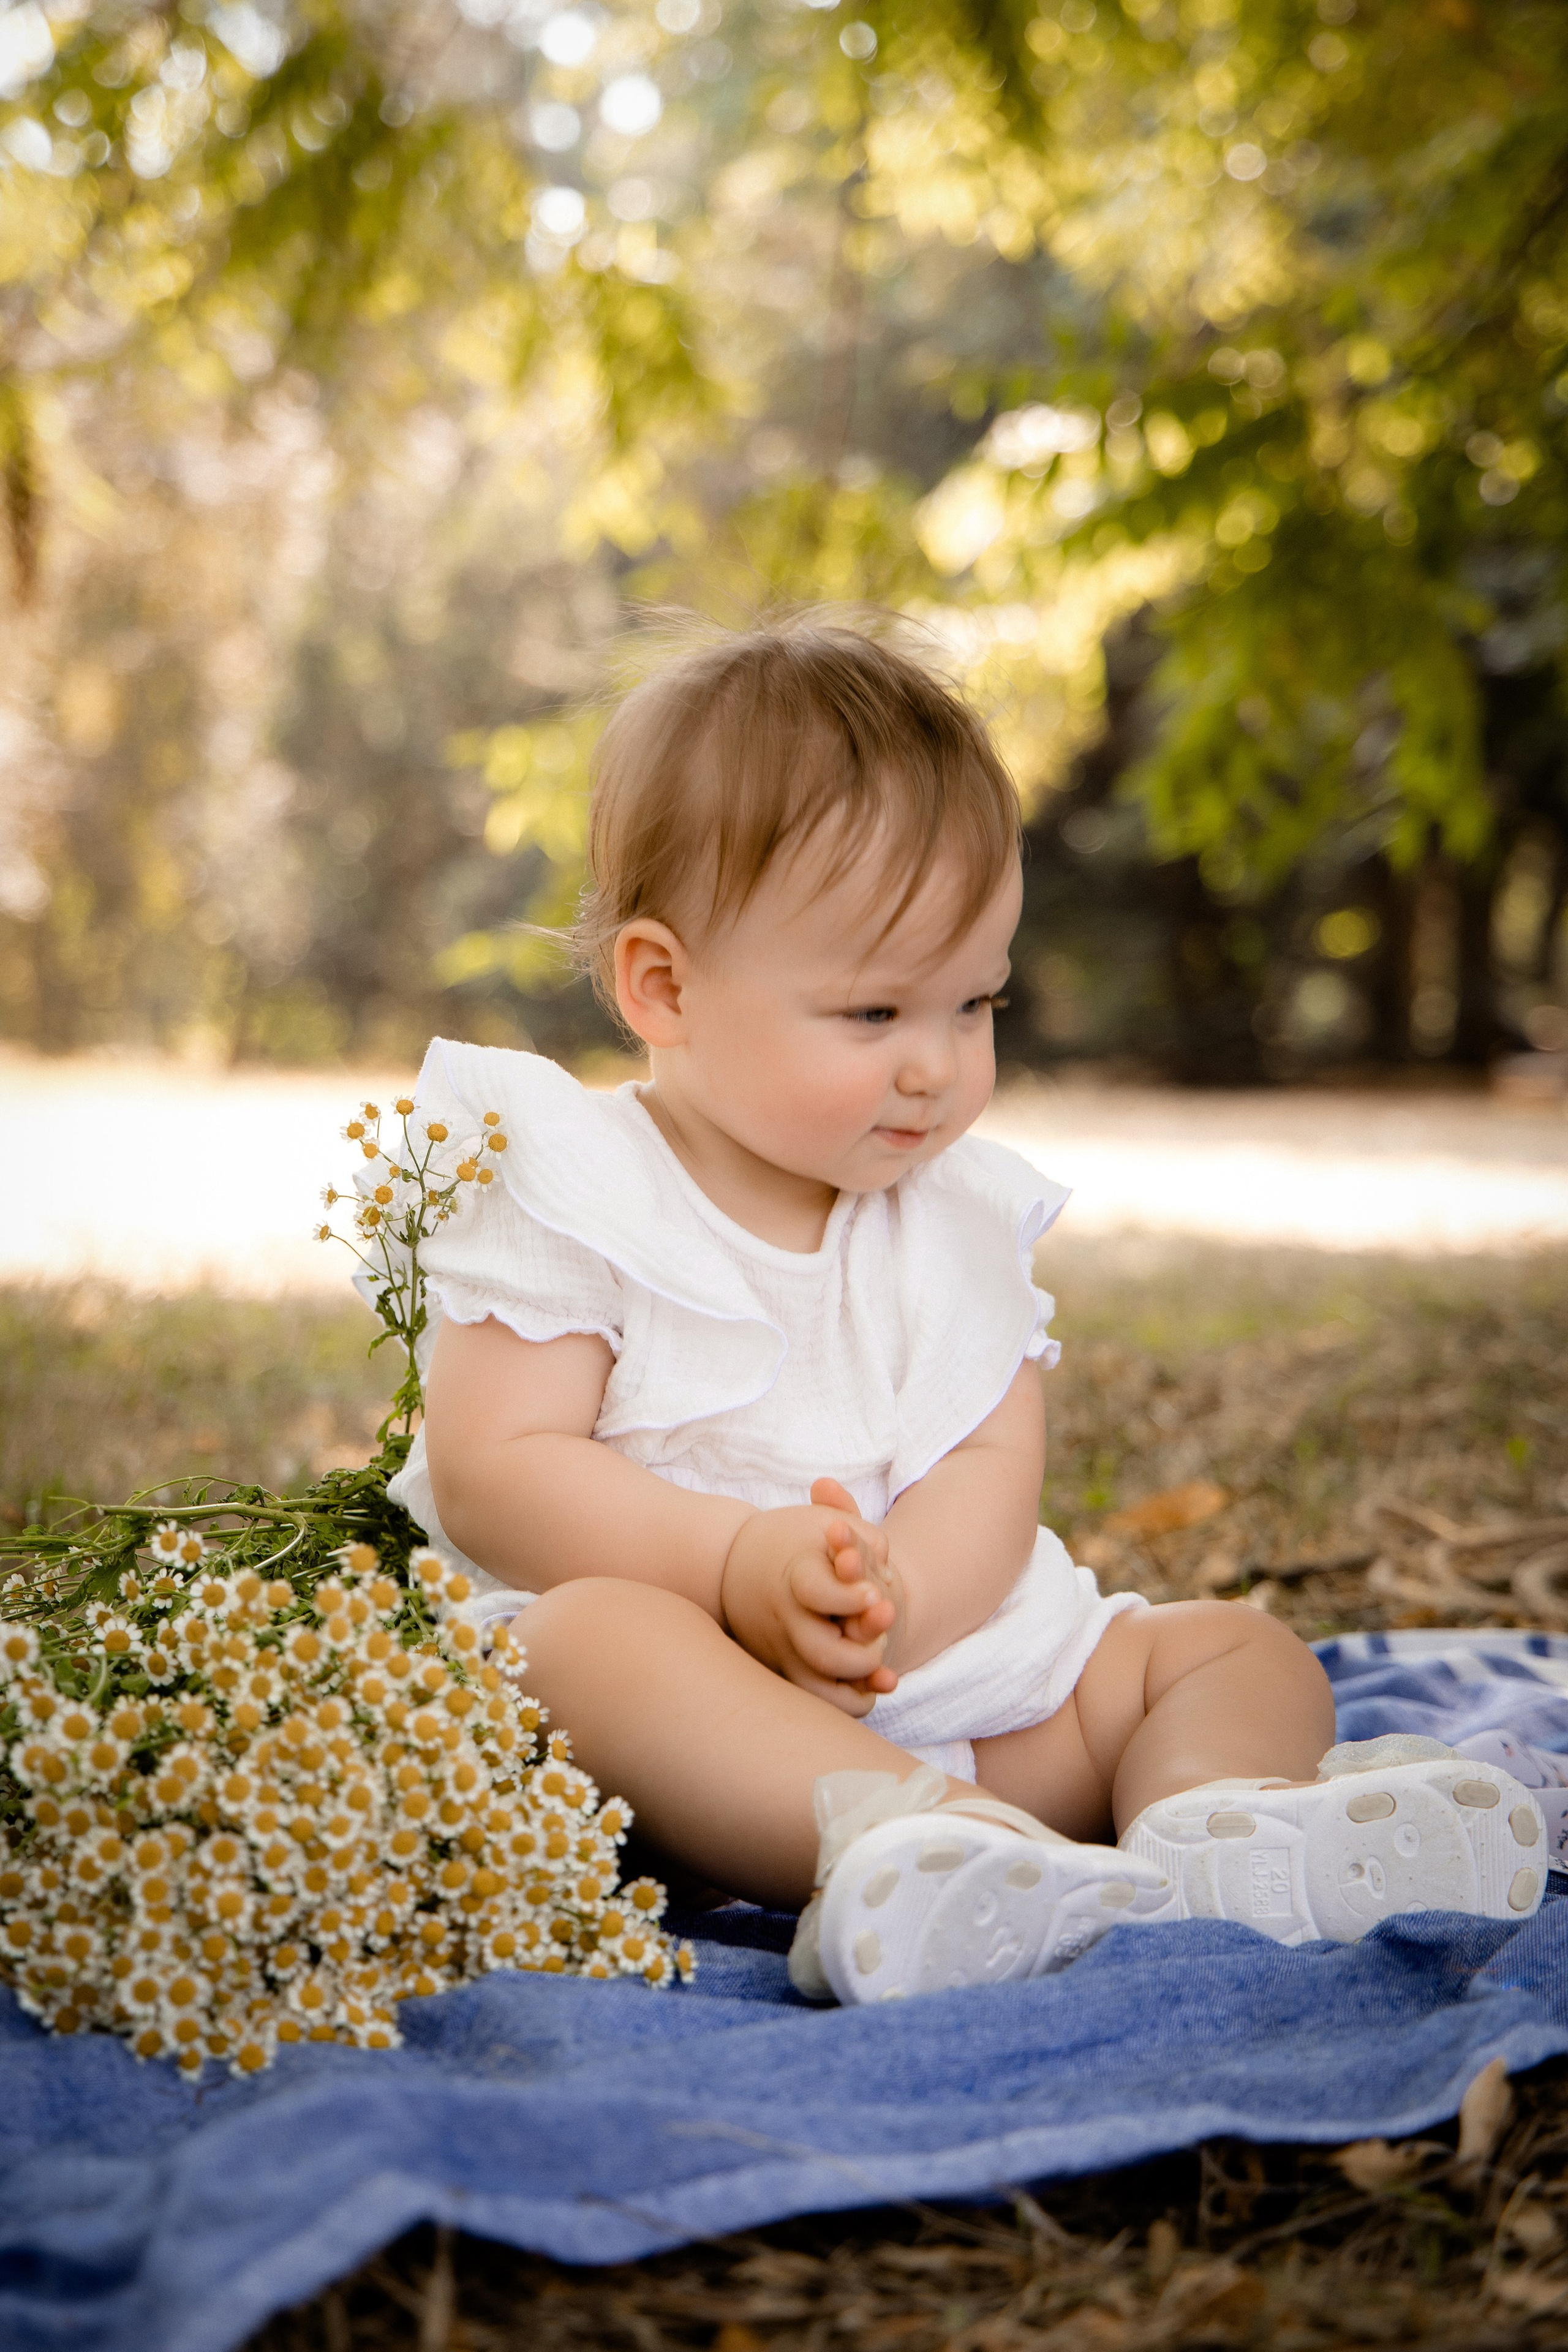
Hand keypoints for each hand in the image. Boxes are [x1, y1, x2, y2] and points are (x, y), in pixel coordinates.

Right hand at [720, 1493, 898, 1716]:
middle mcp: (784, 1622)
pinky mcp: (784, 1673)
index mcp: (793, 1577)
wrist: (734, 1565)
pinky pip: (820, 1702)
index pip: (816, 1591)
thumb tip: (887, 1572)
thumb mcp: (825, 1524)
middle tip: (883, 1627)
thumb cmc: (794, 1540)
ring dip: (861, 1682)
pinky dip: (850, 1699)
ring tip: (881, 1663)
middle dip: (866, 1649)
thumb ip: (862, 1538)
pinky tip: (872, 1682)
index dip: (852, 1596)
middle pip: (824, 1652)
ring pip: (823, 1692)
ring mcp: (781, 1653)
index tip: (875, 1593)